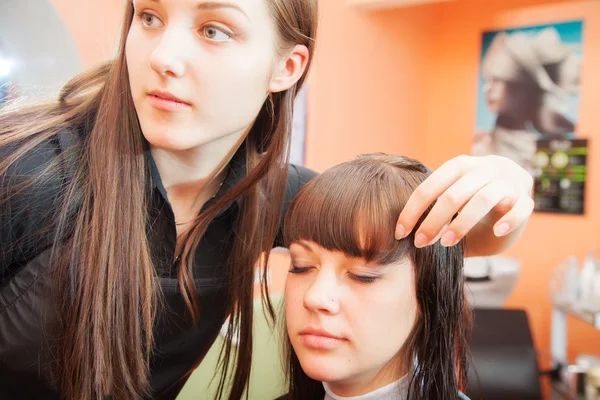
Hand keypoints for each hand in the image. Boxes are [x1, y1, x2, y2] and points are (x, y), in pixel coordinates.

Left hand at [395, 155, 534, 247]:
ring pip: (483, 200)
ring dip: (462, 223)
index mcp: (458, 166)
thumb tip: (401, 235)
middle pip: (453, 195)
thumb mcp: (452, 196)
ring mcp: (506, 182)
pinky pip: (520, 208)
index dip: (412, 211)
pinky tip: (498, 232)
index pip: (429, 187)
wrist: (514, 186)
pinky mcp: (525, 198)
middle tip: (420, 244)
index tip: (400, 234)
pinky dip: (509, 220)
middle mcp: (482, 170)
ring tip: (448, 243)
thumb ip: (433, 210)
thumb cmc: (473, 198)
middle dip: (433, 222)